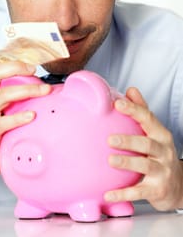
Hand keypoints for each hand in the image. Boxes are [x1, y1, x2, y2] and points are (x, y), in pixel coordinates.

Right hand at [0, 61, 50, 184]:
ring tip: (44, 90)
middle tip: (37, 73)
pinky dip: (20, 117)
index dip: (13, 63)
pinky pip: (5, 121)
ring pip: (4, 95)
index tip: (32, 66)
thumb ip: (15, 100)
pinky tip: (32, 115)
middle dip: (18, 69)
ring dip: (28, 90)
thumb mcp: (2, 111)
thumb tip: (43, 90)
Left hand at [104, 87, 182, 210]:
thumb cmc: (159, 154)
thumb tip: (130, 89)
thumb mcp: (154, 132)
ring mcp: (162, 171)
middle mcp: (163, 151)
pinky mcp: (158, 190)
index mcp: (160, 135)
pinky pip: (140, 192)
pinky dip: (124, 193)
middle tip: (110, 138)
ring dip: (128, 163)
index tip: (117, 104)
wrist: (178, 186)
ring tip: (111, 160)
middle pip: (147, 144)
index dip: (133, 110)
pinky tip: (108, 193)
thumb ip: (142, 111)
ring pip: (145, 166)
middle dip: (129, 140)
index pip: (148, 119)